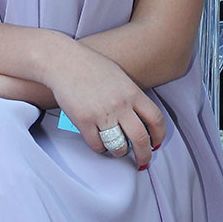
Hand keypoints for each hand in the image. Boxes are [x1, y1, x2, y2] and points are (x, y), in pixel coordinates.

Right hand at [47, 41, 164, 168]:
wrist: (63, 61)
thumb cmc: (90, 65)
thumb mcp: (119, 76)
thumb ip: (131, 96)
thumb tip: (140, 118)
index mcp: (132, 92)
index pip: (156, 119)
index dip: (159, 136)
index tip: (156, 143)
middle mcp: (120, 104)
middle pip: (141, 139)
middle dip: (144, 155)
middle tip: (142, 161)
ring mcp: (102, 114)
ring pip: (119, 147)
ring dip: (119, 152)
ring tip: (117, 149)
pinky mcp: (84, 121)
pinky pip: (97, 145)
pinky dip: (99, 147)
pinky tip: (99, 142)